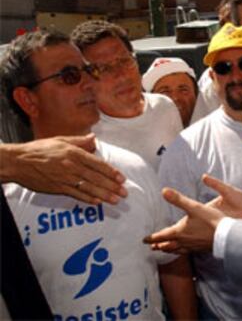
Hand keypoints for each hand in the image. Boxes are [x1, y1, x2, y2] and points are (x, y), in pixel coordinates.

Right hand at [0, 134, 126, 204]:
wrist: (19, 162)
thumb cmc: (40, 149)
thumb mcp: (61, 140)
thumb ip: (80, 141)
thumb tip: (94, 139)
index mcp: (74, 153)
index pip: (98, 164)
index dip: (112, 172)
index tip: (122, 178)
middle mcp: (72, 166)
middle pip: (96, 178)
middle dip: (112, 186)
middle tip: (124, 192)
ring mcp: (65, 178)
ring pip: (89, 188)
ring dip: (104, 194)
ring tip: (115, 200)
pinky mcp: (58, 188)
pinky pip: (76, 194)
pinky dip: (88, 199)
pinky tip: (97, 202)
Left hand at [143, 174, 241, 252]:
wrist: (226, 235)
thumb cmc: (210, 220)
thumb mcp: (193, 206)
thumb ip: (178, 199)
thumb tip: (163, 191)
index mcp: (179, 231)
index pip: (162, 235)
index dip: (152, 237)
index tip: (144, 240)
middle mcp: (184, 241)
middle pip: (168, 245)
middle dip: (159, 245)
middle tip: (152, 247)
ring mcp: (193, 246)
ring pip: (177, 250)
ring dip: (169, 250)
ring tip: (164, 250)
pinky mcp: (201, 248)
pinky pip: (186, 251)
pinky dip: (180, 251)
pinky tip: (184, 249)